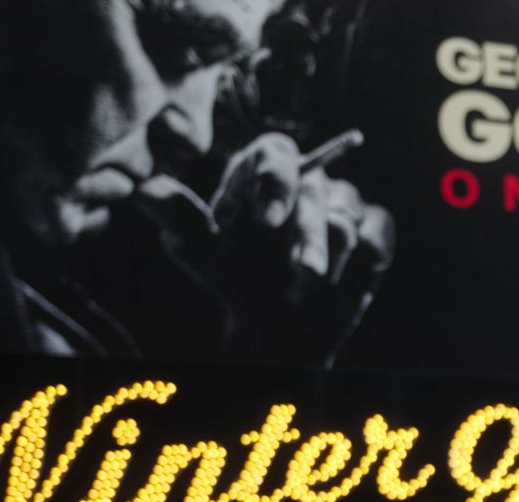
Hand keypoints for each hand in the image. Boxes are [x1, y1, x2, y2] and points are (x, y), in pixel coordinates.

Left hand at [136, 132, 394, 361]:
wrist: (278, 330)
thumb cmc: (237, 281)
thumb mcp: (200, 251)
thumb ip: (179, 216)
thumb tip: (144, 189)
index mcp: (262, 173)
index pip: (275, 154)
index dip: (273, 181)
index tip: (261, 221)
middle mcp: (305, 184)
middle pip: (314, 189)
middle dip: (304, 234)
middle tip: (296, 267)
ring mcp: (343, 206)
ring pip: (342, 223)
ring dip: (321, 265)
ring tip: (298, 293)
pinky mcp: (374, 234)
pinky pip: (372, 241)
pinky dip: (353, 269)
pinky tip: (333, 289)